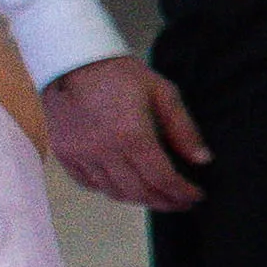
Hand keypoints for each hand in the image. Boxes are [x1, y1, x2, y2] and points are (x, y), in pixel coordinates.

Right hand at [38, 57, 210, 211]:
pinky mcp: (64, 155)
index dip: (182, 193)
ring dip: (139, 199)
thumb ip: (183, 128)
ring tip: (158, 197)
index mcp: (131, 135)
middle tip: (181, 203)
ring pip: (114, 192)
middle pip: (139, 192)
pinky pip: (90, 184)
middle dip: (165, 202)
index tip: (196, 197)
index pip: (162, 178)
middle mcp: (104, 151)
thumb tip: (203, 160)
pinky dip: (110, 190)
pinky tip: (126, 187)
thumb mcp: (162, 92)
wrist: (72, 63)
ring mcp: (80, 155)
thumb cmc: (122, 75)